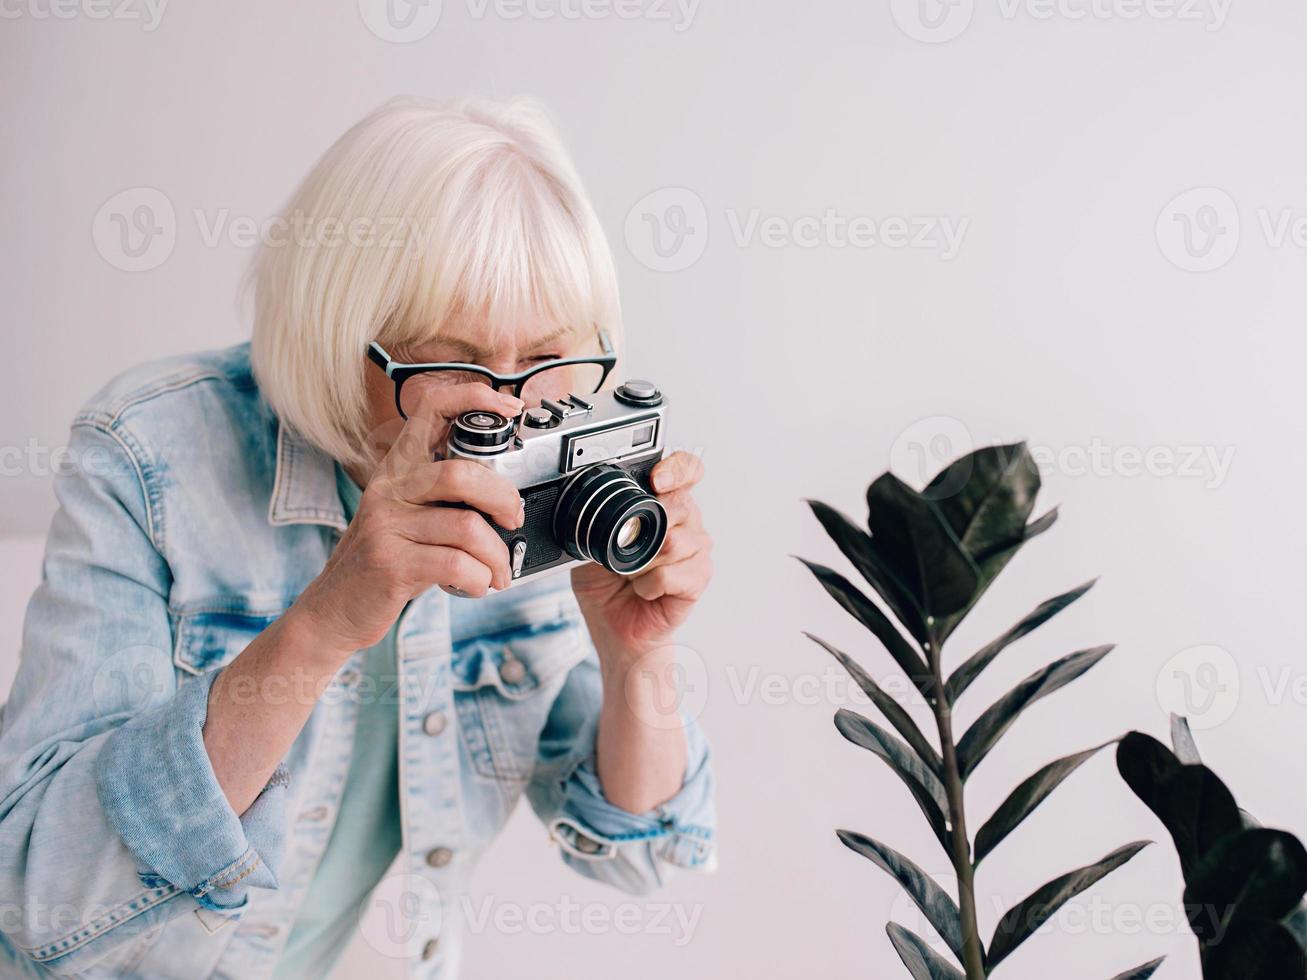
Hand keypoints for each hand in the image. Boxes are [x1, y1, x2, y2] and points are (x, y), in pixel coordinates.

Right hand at [290, 382, 525, 657]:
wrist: (334, 610)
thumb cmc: (384, 560)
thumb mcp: (407, 516)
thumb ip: (444, 497)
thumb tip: (507, 491)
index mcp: (399, 468)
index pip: (433, 409)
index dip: (474, 398)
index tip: (510, 408)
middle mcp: (390, 489)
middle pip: (462, 475)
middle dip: (504, 499)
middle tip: (512, 521)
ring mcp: (387, 525)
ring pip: (467, 528)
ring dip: (496, 557)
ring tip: (498, 573)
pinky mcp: (390, 564)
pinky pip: (456, 565)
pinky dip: (479, 580)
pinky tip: (476, 585)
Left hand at [570, 451, 712, 660]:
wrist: (615, 627)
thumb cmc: (607, 585)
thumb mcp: (590, 543)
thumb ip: (597, 520)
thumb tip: (589, 505)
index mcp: (664, 505)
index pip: (686, 471)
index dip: (677, 469)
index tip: (657, 479)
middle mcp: (686, 523)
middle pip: (680, 504)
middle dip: (647, 524)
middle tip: (626, 544)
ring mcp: (696, 551)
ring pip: (674, 542)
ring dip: (641, 561)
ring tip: (632, 572)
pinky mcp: (697, 579)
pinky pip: (670, 573)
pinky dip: (647, 584)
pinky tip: (642, 590)